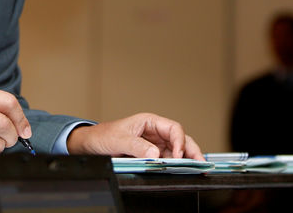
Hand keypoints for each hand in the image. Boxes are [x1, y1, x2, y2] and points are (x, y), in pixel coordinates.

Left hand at [67, 112, 203, 159]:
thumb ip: (136, 145)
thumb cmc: (104, 136)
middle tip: (200, 164)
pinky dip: (175, 165)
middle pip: (180, 139)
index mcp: (149, 121)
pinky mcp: (151, 155)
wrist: (92, 146)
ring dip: (185, 159)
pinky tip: (180, 171)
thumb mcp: (118, 139)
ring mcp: (154, 144)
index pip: (173, 128)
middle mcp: (155, 132)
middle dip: (191, 150)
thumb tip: (155, 153)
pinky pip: (167, 159)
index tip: (178, 155)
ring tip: (195, 169)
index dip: (179, 141)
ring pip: (177, 151)